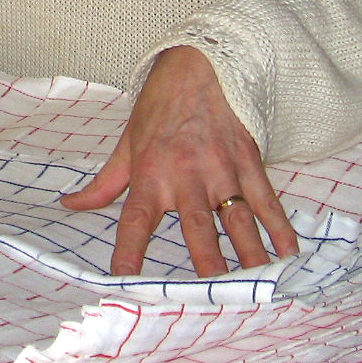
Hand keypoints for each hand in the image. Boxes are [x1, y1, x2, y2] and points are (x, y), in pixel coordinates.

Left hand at [60, 45, 298, 277]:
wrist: (200, 64)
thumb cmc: (160, 106)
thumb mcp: (127, 143)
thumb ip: (105, 183)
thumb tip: (71, 207)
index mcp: (151, 174)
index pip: (135, 222)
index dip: (129, 251)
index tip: (124, 280)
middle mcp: (186, 177)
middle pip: (198, 230)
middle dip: (208, 266)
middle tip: (215, 298)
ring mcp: (222, 170)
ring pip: (239, 221)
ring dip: (251, 256)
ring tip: (259, 286)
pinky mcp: (249, 162)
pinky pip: (267, 201)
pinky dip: (280, 229)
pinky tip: (289, 254)